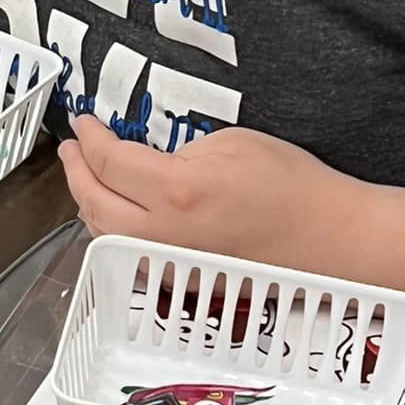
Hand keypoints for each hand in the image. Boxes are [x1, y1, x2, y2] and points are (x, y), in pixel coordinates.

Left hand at [59, 116, 367, 272]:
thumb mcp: (231, 142)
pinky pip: (130, 254)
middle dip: (75, 172)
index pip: (108, 160)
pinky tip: (115, 213)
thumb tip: (146, 159)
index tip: (84, 123)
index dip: (89, 138)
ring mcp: (171, 264)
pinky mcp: (182, 282)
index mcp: (176, 191)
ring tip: (87, 177)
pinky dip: (112, 231)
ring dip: (88, 203)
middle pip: (92, 202)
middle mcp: (164, 234)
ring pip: (105, 234)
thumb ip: (177, 150)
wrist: (333, 241)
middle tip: (72, 149)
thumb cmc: (295, 189)